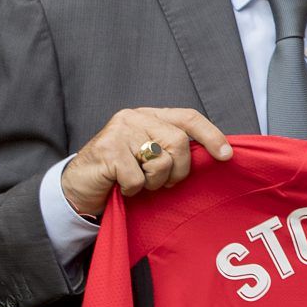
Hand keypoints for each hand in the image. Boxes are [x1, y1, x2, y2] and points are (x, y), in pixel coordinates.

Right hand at [61, 107, 232, 219]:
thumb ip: (175, 149)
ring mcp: (120, 131)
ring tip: (139, 182)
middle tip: (163, 183)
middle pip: (179, 143)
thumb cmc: (122, 173)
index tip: (226, 156)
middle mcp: (135, 117)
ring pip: (161, 162)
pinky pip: (138, 179)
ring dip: (154, 182)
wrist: (79, 186)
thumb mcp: (151, 156)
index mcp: (151, 116)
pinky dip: (133, 190)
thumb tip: (215, 155)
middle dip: (178, 171)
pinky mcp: (107, 150)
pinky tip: (122, 186)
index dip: (211, 136)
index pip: (189, 118)